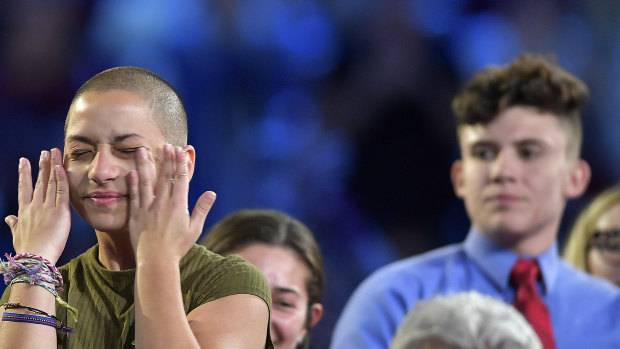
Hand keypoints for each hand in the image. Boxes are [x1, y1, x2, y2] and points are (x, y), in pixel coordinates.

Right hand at [5, 148, 70, 264]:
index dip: (25, 174)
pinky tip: (61, 167)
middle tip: (44, 152)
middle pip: (39, 181)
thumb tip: (9, 218)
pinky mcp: (60, 211)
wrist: (35, 258)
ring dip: (52, 166)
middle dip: (42, 165)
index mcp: (24, 212)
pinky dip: (62, 178)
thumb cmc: (27, 250)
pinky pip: (62, 191)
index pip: (24, 188)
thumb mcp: (17, 235)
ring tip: (53, 153)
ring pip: (50, 182)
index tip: (24, 161)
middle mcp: (35, 206)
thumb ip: (14, 225)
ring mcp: (47, 207)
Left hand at [128, 144, 215, 262]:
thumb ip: (202, 209)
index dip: (181, 164)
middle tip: (167, 145)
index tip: (181, 151)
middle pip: (165, 176)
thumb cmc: (178, 247)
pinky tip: (132, 172)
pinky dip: (133, 183)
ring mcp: (148, 207)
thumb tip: (211, 193)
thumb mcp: (194, 229)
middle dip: (167, 159)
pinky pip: (134, 195)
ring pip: (146, 181)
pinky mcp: (136, 215)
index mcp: (178, 205)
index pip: (180, 179)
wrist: (156, 260)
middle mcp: (163, 203)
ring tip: (143, 150)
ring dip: (146, 164)